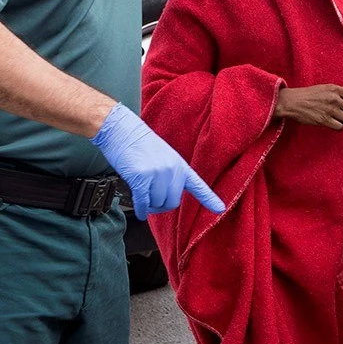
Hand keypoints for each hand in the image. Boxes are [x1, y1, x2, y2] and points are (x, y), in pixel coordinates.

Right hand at [91, 103, 224, 218]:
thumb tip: (167, 199)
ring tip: (142, 196)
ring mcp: (157, 173)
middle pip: (172, 202)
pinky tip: (139, 212)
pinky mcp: (140, 177)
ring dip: (149, 205)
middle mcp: (172, 170)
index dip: (209, 199)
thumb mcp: (164, 157)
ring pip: (157, 204)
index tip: (219, 209)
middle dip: (162, 206)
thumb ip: (170, 176)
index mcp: (180, 165)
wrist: (123, 130)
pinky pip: (143, 202)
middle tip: (152, 203)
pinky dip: (141, 210)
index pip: (198, 185)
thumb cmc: (140, 144)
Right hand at [274, 84, 342, 129]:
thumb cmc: (306, 95)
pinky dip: (339, 128)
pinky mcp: (324, 120)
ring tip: (339, 120)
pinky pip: (340, 127)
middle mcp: (334, 99)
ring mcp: (330, 110)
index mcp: (335, 89)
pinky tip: (334, 125)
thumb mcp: (324, 88)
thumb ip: (336, 93)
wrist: (292, 102)